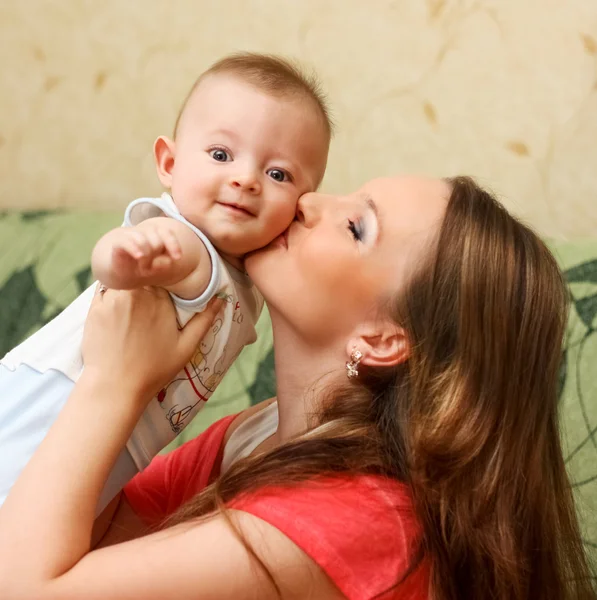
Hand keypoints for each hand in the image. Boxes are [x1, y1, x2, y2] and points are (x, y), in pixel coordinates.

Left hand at [82, 286, 222, 404]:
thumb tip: (221, 298)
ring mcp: (112, 297)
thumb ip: (204, 319)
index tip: (170, 285)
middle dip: (148, 275)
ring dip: (130, 279)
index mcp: (160, 297)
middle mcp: (136, 291)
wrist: (114, 386)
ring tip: (134, 297)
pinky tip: (117, 304)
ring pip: (124, 276)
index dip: (168, 275)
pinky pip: (105, 287)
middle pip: (144, 271)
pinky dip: (112, 289)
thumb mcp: (186, 346)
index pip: (166, 272)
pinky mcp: (95, 306)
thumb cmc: (154, 368)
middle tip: (152, 292)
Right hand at [109, 220, 182, 281]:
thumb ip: (165, 262)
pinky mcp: (118, 243)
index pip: (166, 233)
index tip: (177, 258)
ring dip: (146, 258)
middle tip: (150, 268)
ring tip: (143, 268)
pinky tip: (139, 256)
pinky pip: (127, 242)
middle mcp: (143, 232)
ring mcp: (130, 236)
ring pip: (143, 241)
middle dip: (156, 256)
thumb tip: (168, 261)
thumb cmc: (143, 265)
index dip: (173, 244)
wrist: (122, 270)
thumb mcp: (158, 266)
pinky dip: (134, 248)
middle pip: (156, 240)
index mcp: (155, 234)